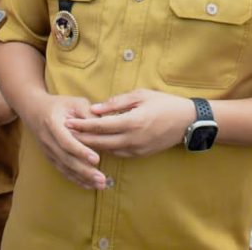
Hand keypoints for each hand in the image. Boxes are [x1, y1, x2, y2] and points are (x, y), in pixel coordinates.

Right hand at [20, 93, 103, 188]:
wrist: (34, 110)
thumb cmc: (59, 105)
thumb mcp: (74, 102)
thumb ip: (88, 113)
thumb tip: (104, 125)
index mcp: (52, 124)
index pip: (66, 141)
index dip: (80, 151)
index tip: (96, 159)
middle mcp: (47, 140)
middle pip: (66, 159)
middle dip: (84, 171)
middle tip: (102, 179)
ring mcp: (47, 151)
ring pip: (65, 168)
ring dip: (82, 178)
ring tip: (100, 185)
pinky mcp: (50, 157)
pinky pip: (63, 171)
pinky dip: (76, 179)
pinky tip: (89, 185)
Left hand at [65, 89, 194, 157]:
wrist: (187, 122)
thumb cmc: (164, 104)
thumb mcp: (141, 95)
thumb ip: (116, 102)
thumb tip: (95, 108)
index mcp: (132, 121)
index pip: (101, 125)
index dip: (82, 125)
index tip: (68, 122)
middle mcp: (132, 139)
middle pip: (100, 142)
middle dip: (81, 138)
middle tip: (65, 133)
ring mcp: (136, 149)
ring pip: (107, 151)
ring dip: (91, 146)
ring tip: (76, 140)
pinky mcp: (140, 155)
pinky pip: (118, 154)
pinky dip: (106, 149)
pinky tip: (96, 145)